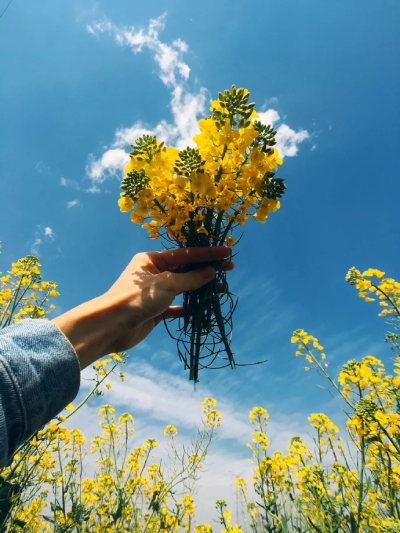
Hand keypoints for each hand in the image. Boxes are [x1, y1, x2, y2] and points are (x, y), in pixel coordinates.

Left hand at [52, 247, 232, 368]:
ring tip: (221, 288)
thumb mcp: (167, 284)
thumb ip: (191, 278)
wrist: (112, 326)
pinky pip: (176, 306)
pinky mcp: (155, 311)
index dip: (208, 253)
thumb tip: (211, 272)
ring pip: (183, 287)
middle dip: (206, 269)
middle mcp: (153, 273)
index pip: (185, 254)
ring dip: (200, 288)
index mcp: (151, 259)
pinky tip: (201, 307)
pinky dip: (188, 306)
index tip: (227, 251)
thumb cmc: (137, 299)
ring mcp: (154, 293)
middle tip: (230, 268)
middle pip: (185, 269)